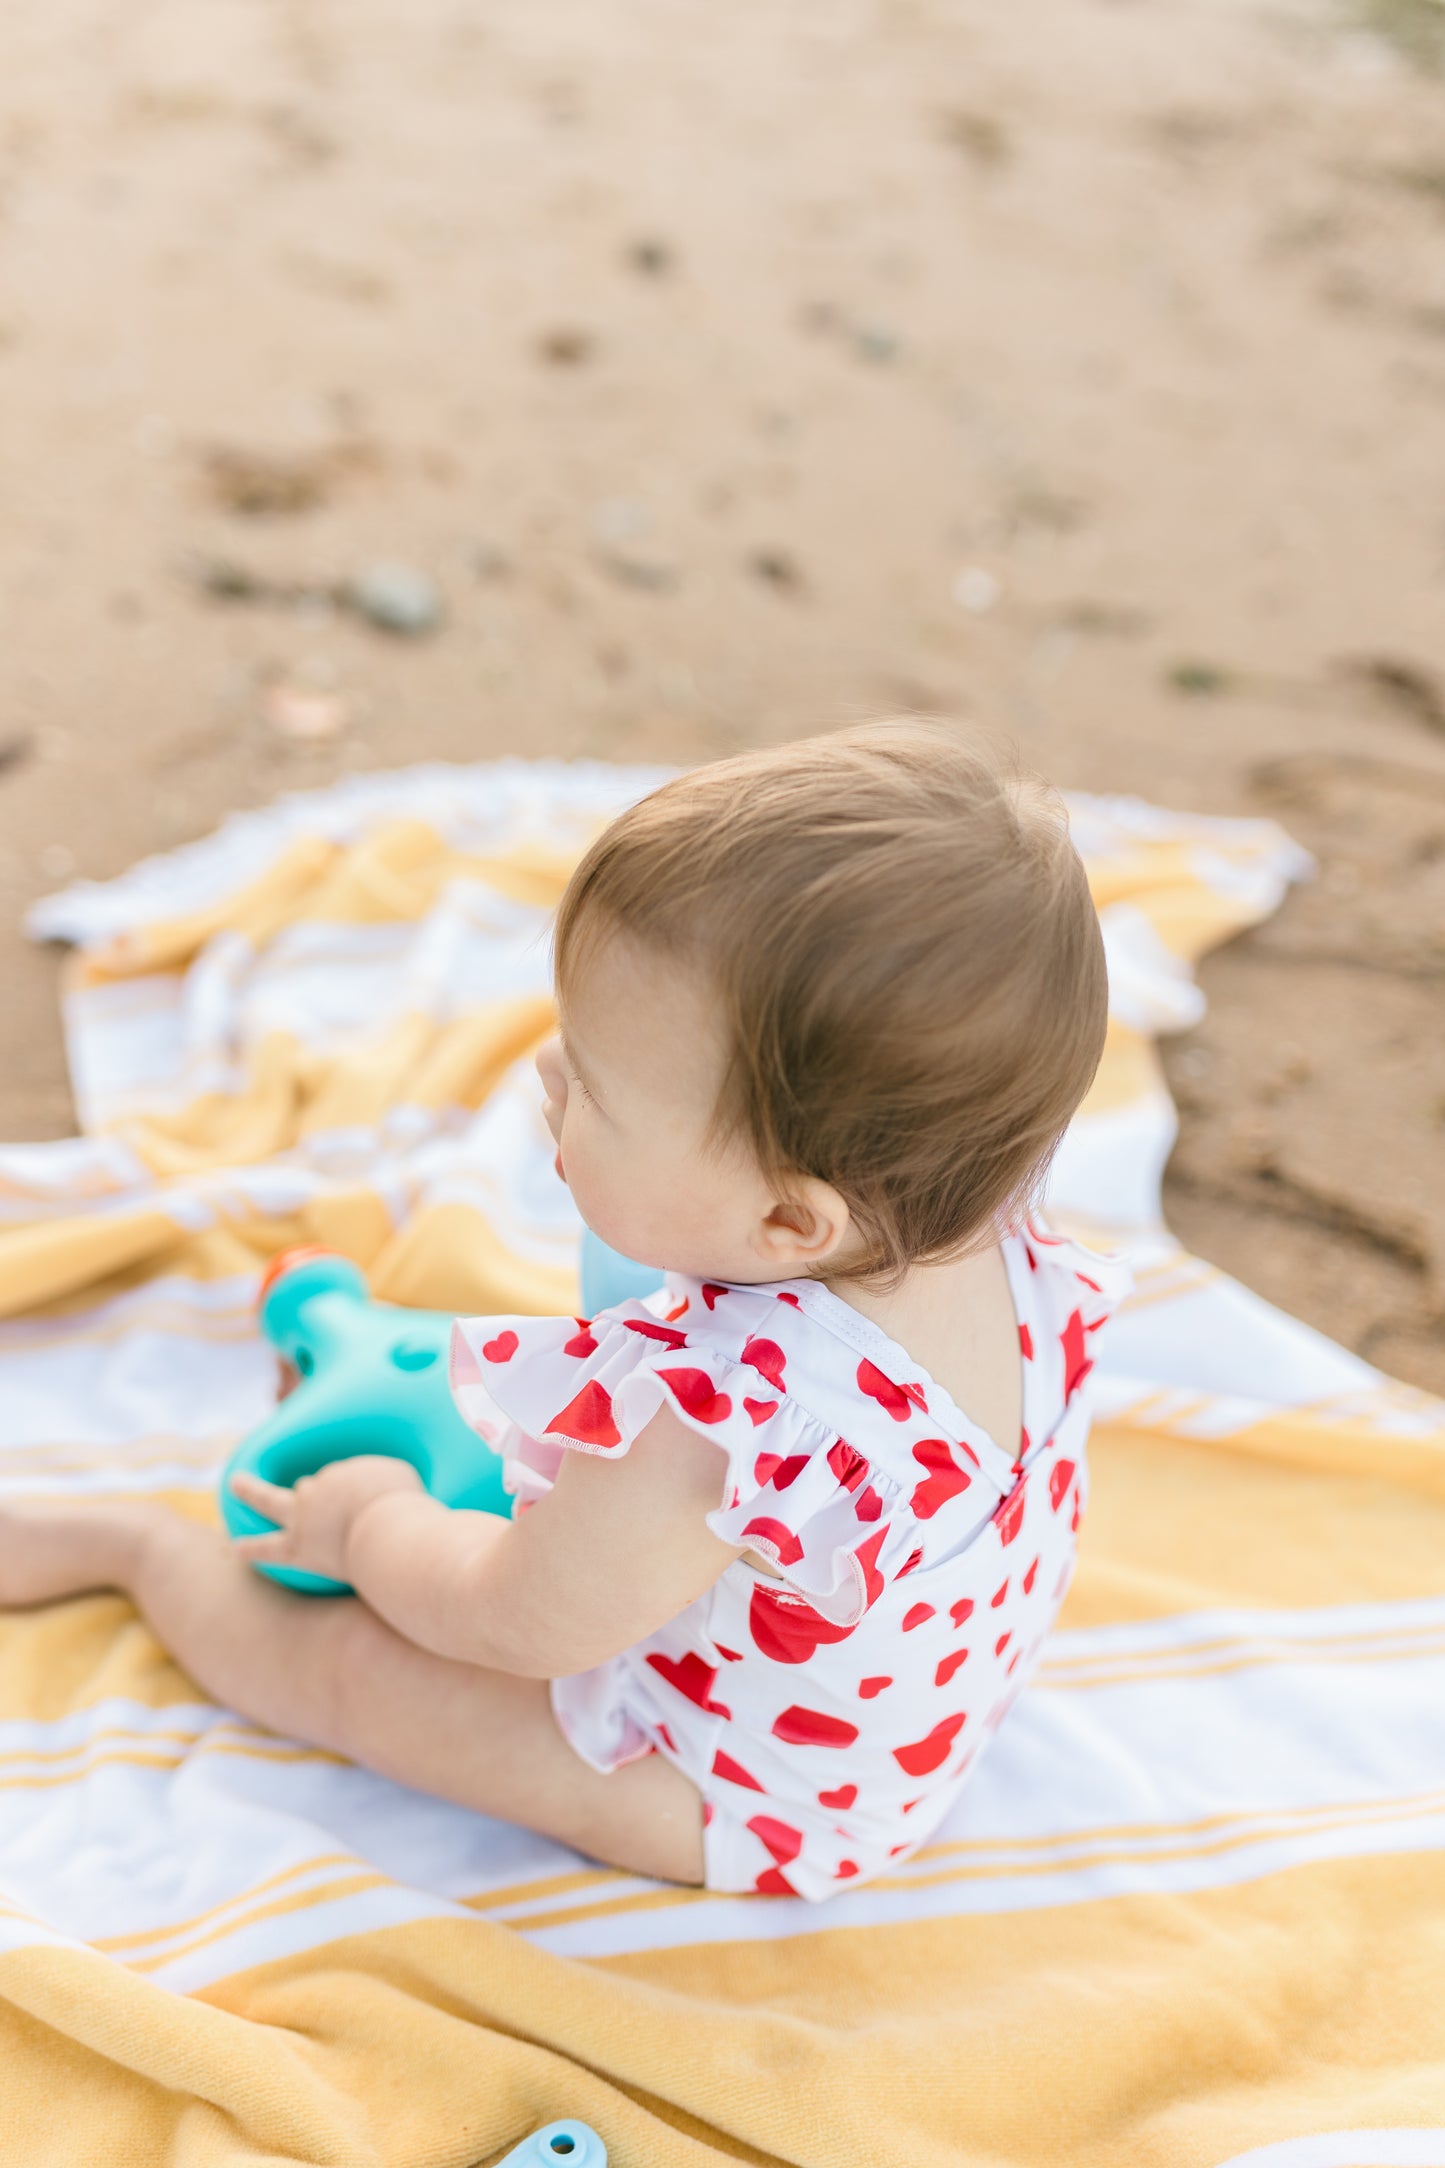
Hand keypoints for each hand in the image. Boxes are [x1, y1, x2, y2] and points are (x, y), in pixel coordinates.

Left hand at [229, 1457, 425, 1581]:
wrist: (388, 1536)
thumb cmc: (403, 1508)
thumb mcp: (401, 1476)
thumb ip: (383, 1478)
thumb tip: (382, 1487)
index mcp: (342, 1473)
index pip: (337, 1479)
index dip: (347, 1494)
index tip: (361, 1505)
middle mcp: (318, 1489)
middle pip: (307, 1486)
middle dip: (311, 1493)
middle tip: (311, 1496)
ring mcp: (303, 1518)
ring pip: (274, 1500)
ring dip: (258, 1494)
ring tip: (238, 1486)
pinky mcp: (298, 1548)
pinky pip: (267, 1546)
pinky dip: (251, 1547)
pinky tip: (237, 1548)